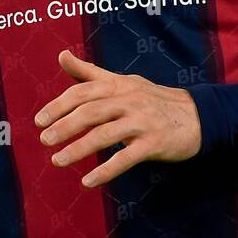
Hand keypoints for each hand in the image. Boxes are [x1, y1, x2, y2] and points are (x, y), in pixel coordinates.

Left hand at [35, 50, 201, 188]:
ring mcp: (142, 121)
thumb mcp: (122, 81)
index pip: (82, 92)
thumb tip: (61, 55)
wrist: (198, 115)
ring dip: (78, 149)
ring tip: (57, 161)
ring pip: (105, 134)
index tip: (39, 120)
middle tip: (44, 140)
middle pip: (90, 111)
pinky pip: (126, 158)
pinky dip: (106, 170)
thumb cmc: (152, 99)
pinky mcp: (154, 143)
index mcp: (118, 85)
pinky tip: (88, 182)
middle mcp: (129, 100)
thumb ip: (89, 72)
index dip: (59, 105)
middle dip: (64, 126)